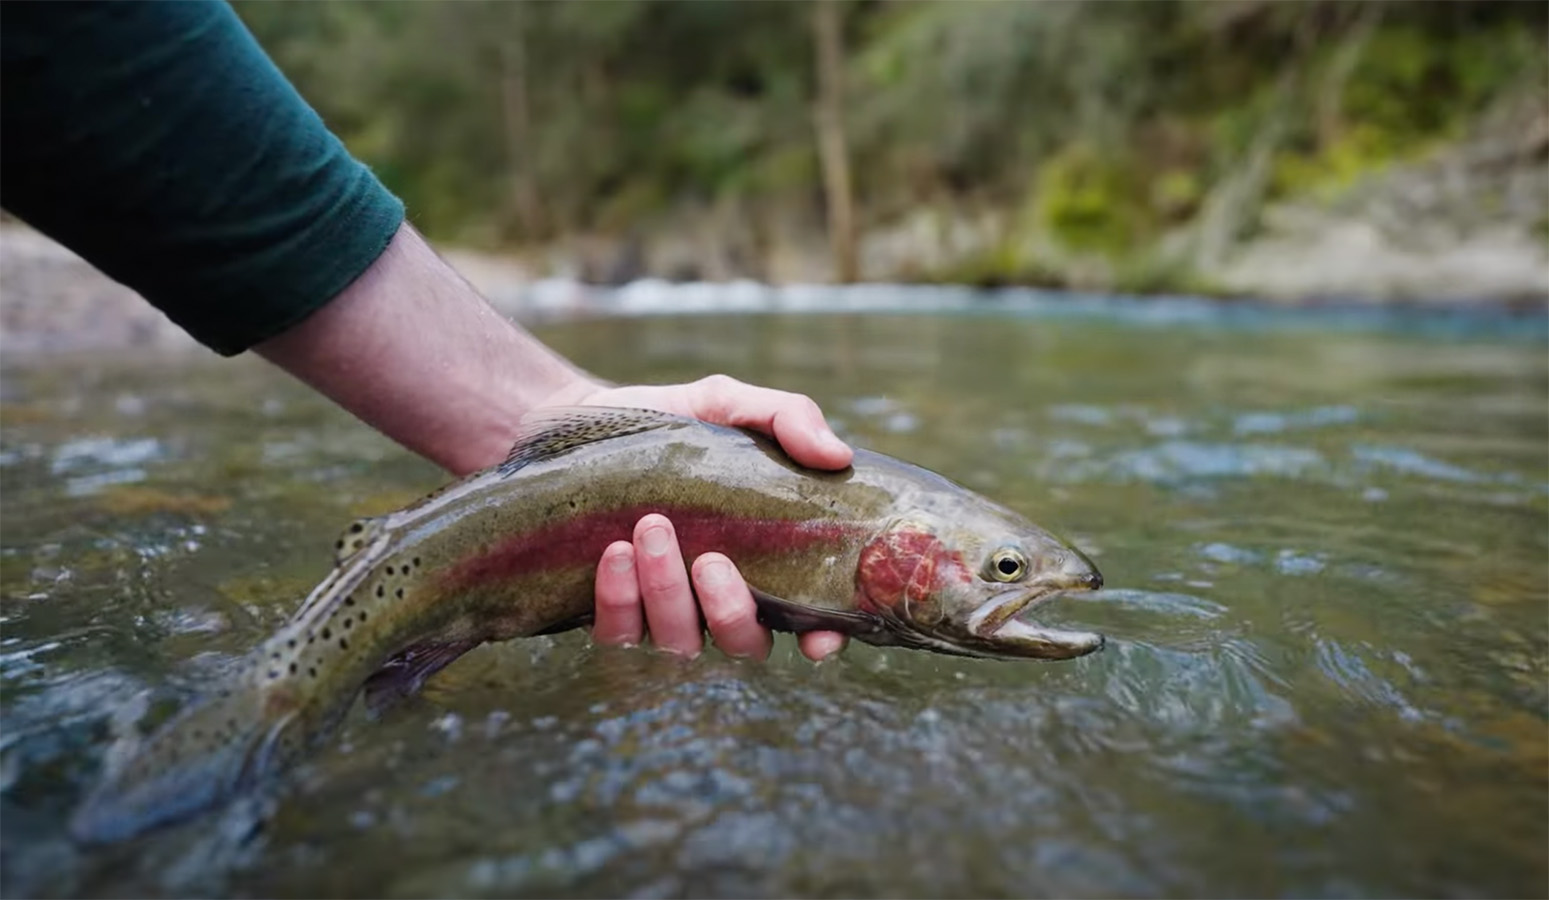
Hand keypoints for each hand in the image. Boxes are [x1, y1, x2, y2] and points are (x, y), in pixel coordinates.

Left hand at [568, 376, 851, 661]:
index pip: (809, 621)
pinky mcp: (612, 614)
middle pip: (744, 643)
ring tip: (651, 529)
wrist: (585, 417)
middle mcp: (719, 597)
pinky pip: (620, 634)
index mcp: (765, 560)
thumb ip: (787, 419)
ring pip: (680, 642)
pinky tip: (613, 553)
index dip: (821, 639)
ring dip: (668, 593)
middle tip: (709, 558)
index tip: (818, 640)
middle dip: (730, 609)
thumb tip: (837, 455)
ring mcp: (665, 612)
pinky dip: (619, 601)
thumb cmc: (672, 419)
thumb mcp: (728, 404)